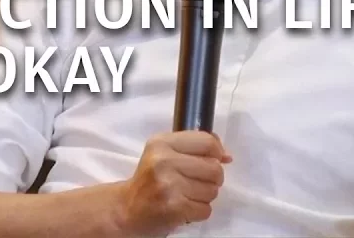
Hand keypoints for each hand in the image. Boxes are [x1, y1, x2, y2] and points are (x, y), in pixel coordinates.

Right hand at [113, 130, 232, 236]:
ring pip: (212, 191)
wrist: (126, 210)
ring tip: (186, 195)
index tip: (215, 160)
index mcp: (161, 143)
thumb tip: (227, 155)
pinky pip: (206, 210)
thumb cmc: (150, 180)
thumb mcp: (164, 153)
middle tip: (196, 183)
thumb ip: (194, 147)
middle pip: (214, 168)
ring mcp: (169, 186)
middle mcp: (164, 161)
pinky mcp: (174, 208)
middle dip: (212, 179)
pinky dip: (198, 212)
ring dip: (204, 197)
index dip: (217, 152)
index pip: (206, 142)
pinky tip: (184, 208)